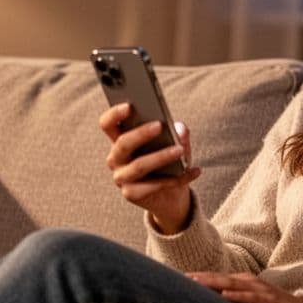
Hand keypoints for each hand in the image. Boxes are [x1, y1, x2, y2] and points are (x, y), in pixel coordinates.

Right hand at [99, 103, 201, 231]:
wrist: (170, 196)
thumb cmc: (168, 164)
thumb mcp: (174, 145)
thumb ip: (177, 134)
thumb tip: (180, 129)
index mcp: (120, 140)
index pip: (108, 124)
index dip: (115, 114)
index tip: (129, 105)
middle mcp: (116, 158)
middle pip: (123, 143)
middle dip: (141, 133)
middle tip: (160, 125)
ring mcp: (121, 177)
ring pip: (139, 165)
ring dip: (161, 157)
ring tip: (180, 150)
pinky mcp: (131, 194)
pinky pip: (155, 185)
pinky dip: (178, 178)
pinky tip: (195, 170)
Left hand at [187, 272, 302, 302]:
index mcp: (245, 283)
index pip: (218, 279)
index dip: (199, 279)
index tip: (179, 281)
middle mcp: (251, 282)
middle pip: (220, 278)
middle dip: (200, 278)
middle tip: (179, 279)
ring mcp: (260, 290)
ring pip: (232, 284)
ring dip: (212, 283)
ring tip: (194, 283)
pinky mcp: (270, 301)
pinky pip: (251, 297)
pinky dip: (237, 296)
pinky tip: (224, 297)